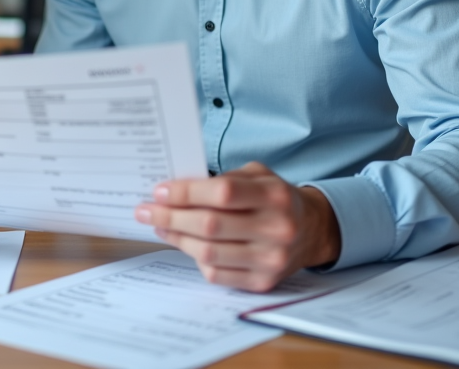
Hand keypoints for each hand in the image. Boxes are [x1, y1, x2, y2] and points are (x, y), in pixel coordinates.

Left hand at [135, 162, 340, 291]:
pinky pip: (217, 274)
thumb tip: (176, 189)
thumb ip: (224, 179)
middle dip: (170, 217)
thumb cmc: (275, 198)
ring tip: (160, 226)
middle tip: (146, 210)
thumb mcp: (258, 175)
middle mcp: (277, 228)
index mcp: (274, 195)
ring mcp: (271, 259)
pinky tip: (185, 244)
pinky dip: (195, 259)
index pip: (222, 193)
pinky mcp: (263, 282)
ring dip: (176, 238)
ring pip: (208, 253)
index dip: (186, 192)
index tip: (160, 191)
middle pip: (210, 225)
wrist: (312, 231)